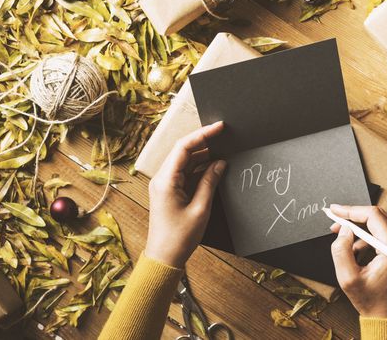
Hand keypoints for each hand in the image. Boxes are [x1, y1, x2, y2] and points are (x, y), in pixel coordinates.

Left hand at [145, 122, 225, 267]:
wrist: (164, 257)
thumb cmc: (179, 237)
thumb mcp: (200, 208)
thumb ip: (210, 182)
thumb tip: (220, 163)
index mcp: (166, 180)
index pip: (184, 147)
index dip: (203, 134)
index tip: (220, 127)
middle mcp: (162, 178)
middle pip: (183, 151)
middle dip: (204, 142)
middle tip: (224, 136)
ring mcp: (165, 184)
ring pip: (185, 162)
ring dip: (203, 156)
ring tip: (223, 152)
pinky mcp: (169, 191)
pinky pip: (185, 173)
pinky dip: (199, 168)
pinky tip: (214, 167)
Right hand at [329, 204, 386, 317]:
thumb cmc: (371, 301)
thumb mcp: (348, 278)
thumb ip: (341, 250)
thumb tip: (343, 230)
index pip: (373, 216)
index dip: (351, 210)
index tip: (334, 210)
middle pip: (378, 216)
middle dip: (353, 217)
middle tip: (334, 222)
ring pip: (379, 223)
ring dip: (359, 229)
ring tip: (343, 241)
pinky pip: (383, 233)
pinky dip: (367, 238)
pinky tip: (355, 252)